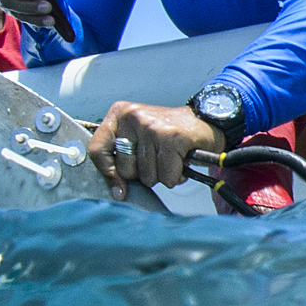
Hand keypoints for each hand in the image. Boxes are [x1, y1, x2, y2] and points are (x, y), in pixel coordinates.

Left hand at [89, 101, 221, 196]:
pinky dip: (176, 176)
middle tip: (157, 159)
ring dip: (162, 175)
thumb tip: (117, 191)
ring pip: (147, 176)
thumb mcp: (139, 138)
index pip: (98, 150)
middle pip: (124, 168)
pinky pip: (166, 176)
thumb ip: (122, 159)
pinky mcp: (172, 138)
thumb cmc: (170, 133)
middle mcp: (133, 117)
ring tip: (170, 159)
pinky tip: (180, 162)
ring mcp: (152, 127)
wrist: (206, 121)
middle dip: (143, 173)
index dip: (108, 173)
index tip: (118, 188)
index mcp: (120, 114)